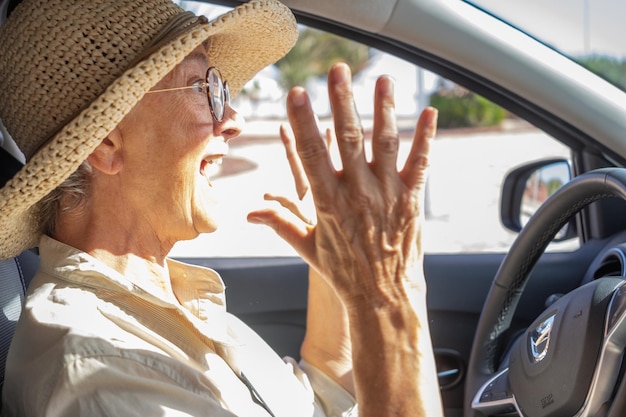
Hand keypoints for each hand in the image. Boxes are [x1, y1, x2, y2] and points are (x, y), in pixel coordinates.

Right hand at [248, 62, 436, 308]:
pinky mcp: (410, 199)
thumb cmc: (344, 274)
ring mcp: (386, 194)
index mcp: (328, 202)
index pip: (311, 154)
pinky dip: (426, 137)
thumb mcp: (308, 248)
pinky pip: (419, 163)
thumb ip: (281, 224)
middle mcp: (357, 193)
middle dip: (342, 102)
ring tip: (382, 80)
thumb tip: (251, 214)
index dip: (303, 122)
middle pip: (349, 139)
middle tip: (338, 72)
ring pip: (386, 144)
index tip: (297, 94)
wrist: (383, 298)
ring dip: (385, 109)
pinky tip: (430, 112)